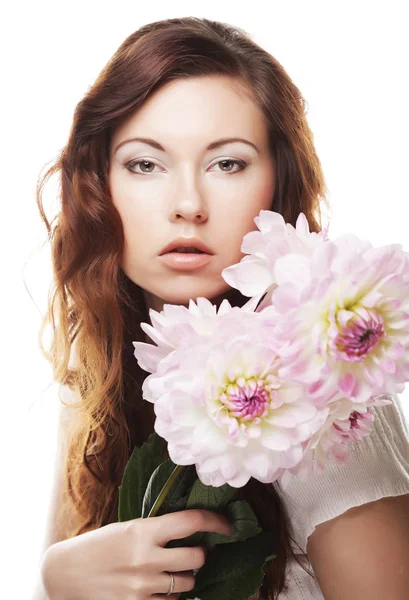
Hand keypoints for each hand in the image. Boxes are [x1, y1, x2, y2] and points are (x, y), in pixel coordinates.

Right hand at [41, 508, 231, 598]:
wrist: (65, 574)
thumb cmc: (97, 546)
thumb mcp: (127, 528)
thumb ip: (156, 529)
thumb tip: (191, 528)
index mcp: (143, 530)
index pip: (192, 522)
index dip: (216, 521)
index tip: (226, 525)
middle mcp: (146, 558)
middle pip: (197, 557)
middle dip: (201, 553)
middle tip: (193, 551)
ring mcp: (143, 586)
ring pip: (187, 583)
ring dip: (186, 576)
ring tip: (171, 570)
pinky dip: (170, 596)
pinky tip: (158, 587)